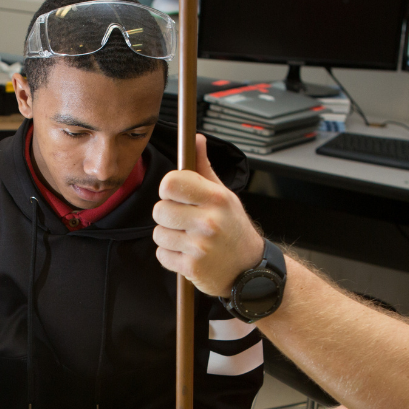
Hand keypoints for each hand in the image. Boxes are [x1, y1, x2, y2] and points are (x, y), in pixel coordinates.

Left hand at [153, 134, 265, 296]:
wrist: (250, 269)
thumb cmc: (233, 229)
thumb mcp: (224, 195)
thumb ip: (204, 168)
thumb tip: (196, 138)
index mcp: (216, 198)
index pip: (171, 183)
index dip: (169, 188)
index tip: (176, 195)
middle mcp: (209, 221)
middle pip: (159, 210)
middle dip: (167, 216)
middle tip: (184, 221)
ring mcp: (200, 246)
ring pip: (158, 234)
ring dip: (169, 237)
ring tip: (188, 239)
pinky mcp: (192, 267)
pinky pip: (162, 255)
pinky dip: (171, 256)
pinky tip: (188, 254)